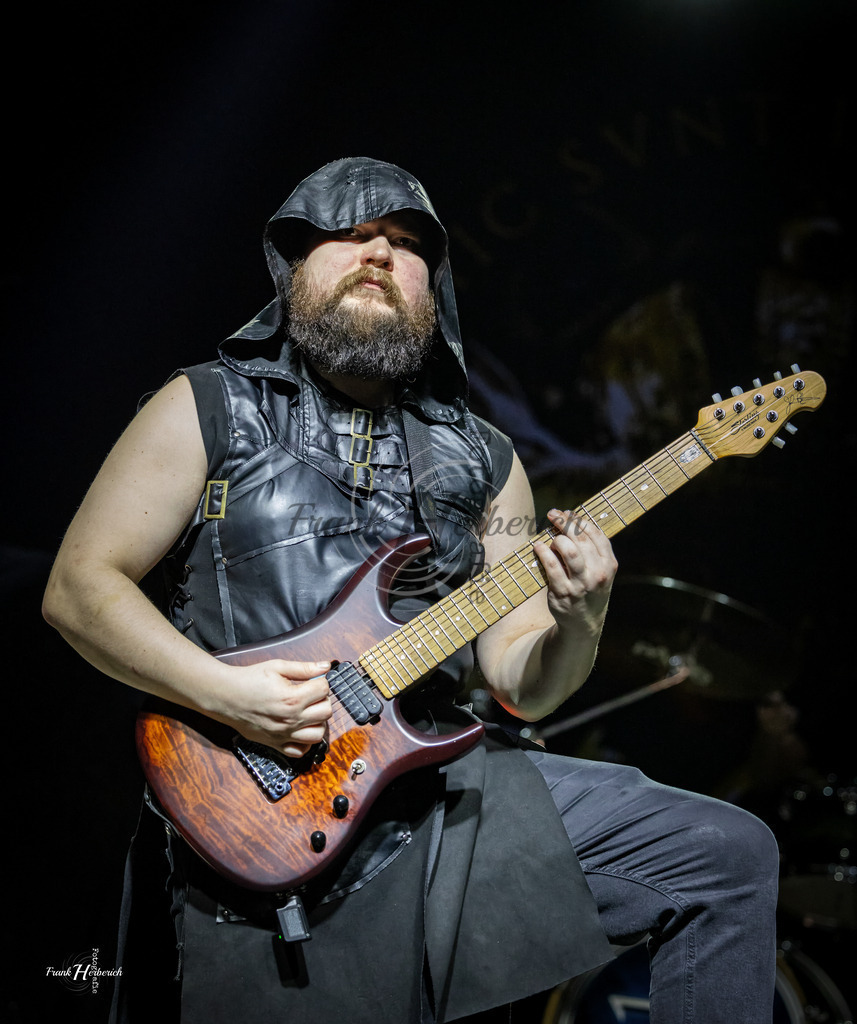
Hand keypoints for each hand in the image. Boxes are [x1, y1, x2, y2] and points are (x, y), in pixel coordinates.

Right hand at [207, 658, 332, 758]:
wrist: (225, 696)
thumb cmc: (249, 680)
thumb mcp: (277, 667)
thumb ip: (304, 668)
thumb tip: (326, 666)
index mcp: (292, 698)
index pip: (324, 689)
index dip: (321, 681)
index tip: (313, 679)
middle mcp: (291, 719)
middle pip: (326, 712)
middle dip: (322, 700)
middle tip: (311, 694)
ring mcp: (284, 735)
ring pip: (318, 734)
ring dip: (318, 722)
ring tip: (308, 711)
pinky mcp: (276, 744)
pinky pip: (300, 751)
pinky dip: (305, 743)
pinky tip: (300, 729)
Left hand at [533, 509, 616, 631]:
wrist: (584, 623)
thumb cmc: (590, 589)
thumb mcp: (601, 571)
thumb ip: (593, 550)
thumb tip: (572, 521)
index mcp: (609, 565)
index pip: (596, 535)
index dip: (580, 520)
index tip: (568, 512)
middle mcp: (597, 574)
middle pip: (581, 540)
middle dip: (565, 522)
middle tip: (553, 514)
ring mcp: (580, 585)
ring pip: (569, 551)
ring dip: (557, 538)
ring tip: (550, 536)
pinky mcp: (562, 593)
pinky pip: (551, 567)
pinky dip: (543, 553)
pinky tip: (538, 547)